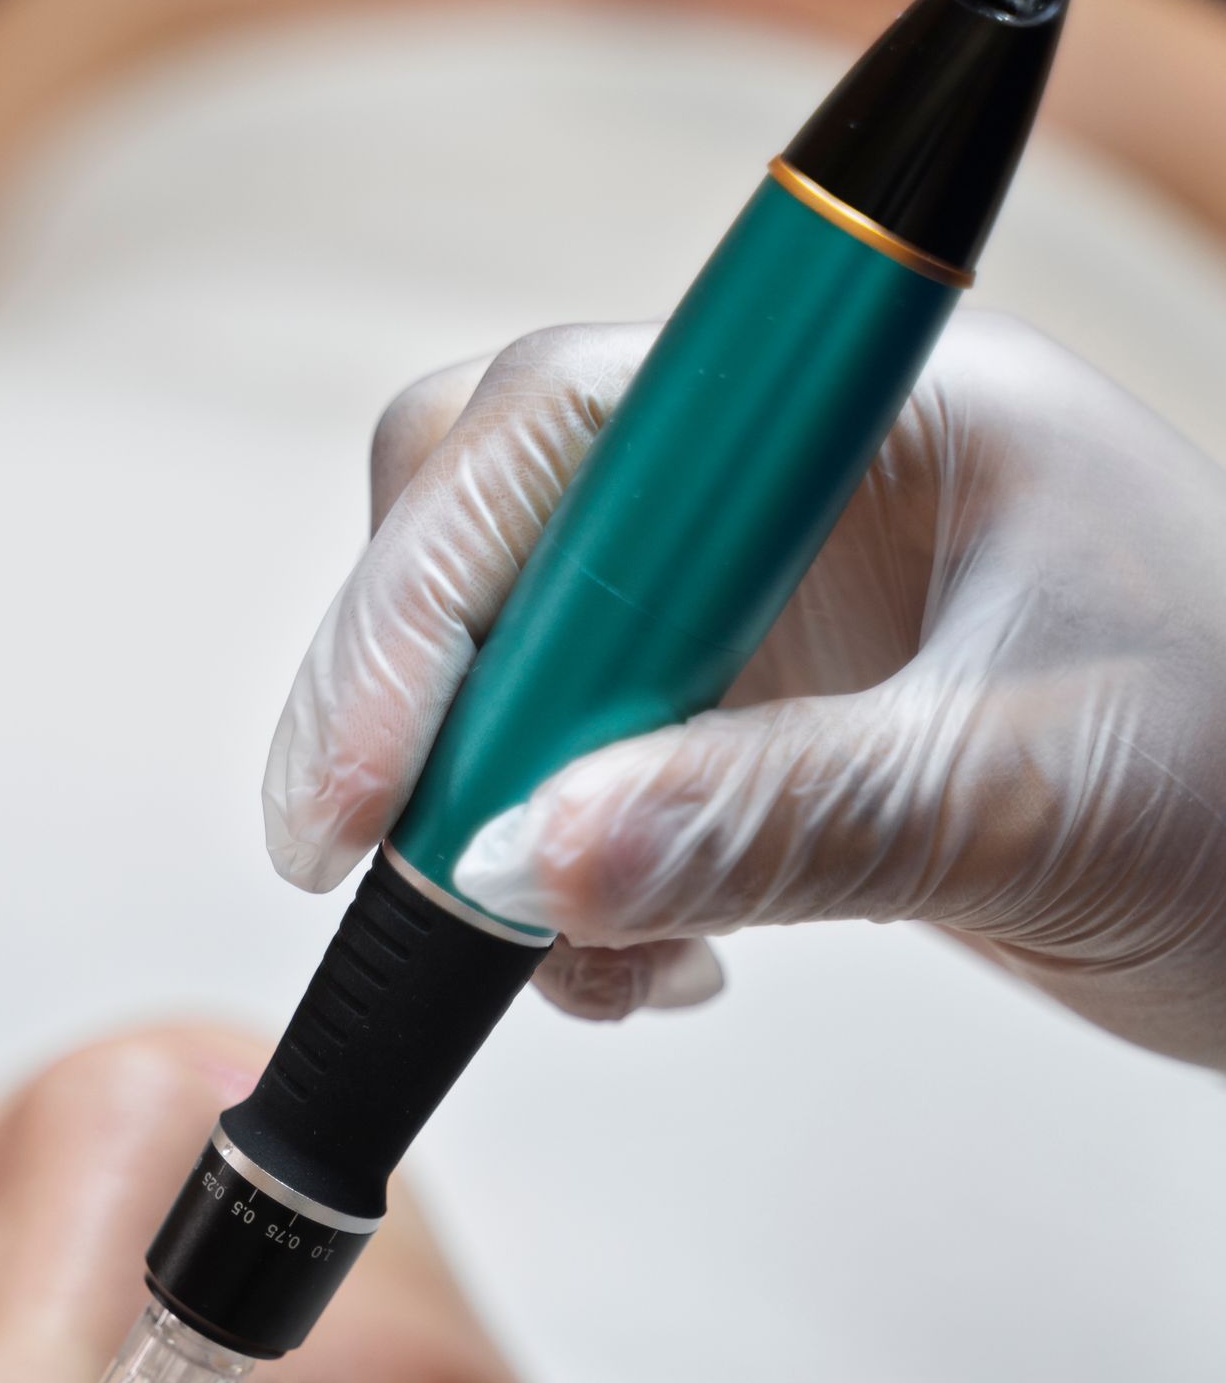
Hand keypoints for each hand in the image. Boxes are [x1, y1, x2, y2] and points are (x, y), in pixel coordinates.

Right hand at [267, 312, 1225, 1067]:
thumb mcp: (1020, 799)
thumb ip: (776, 818)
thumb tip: (520, 862)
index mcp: (858, 412)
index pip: (555, 434)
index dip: (418, 603)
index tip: (362, 803)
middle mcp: (785, 482)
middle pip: (491, 529)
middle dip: (422, 713)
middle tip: (399, 886)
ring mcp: (763, 597)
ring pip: (514, 668)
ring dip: (495, 828)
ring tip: (597, 970)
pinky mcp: (752, 713)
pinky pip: (577, 773)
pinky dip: (565, 885)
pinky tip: (653, 965)